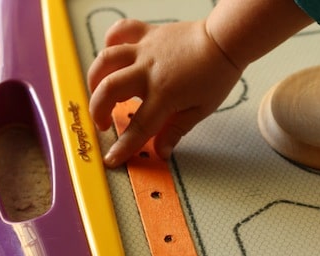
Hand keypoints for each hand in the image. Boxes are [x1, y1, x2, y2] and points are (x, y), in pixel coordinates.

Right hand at [87, 19, 241, 166]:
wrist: (224, 41)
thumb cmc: (216, 75)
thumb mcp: (200, 110)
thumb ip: (176, 130)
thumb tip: (161, 151)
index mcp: (164, 95)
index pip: (138, 126)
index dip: (123, 146)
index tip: (111, 159)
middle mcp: (148, 71)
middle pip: (109, 90)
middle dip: (98, 111)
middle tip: (103, 124)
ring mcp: (145, 50)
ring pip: (106, 60)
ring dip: (95, 78)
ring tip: (100, 92)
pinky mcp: (146, 33)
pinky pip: (119, 32)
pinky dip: (110, 42)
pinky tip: (113, 58)